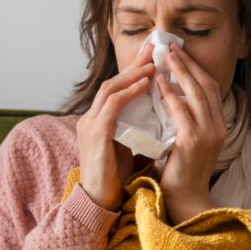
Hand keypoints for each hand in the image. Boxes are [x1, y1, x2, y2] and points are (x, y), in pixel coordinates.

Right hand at [76, 43, 155, 210]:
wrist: (99, 201)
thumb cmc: (115, 177)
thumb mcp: (127, 146)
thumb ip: (136, 128)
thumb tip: (160, 114)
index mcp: (98, 120)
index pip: (116, 87)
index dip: (134, 70)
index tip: (153, 55)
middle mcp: (90, 118)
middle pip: (112, 81)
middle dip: (134, 64)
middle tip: (155, 48)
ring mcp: (90, 125)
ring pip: (110, 89)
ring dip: (133, 74)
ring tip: (153, 64)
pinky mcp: (95, 134)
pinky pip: (113, 106)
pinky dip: (129, 92)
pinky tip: (145, 85)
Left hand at [157, 43, 226, 224]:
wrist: (186, 200)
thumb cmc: (182, 173)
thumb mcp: (189, 142)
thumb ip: (187, 121)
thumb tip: (173, 97)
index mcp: (219, 126)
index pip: (210, 89)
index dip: (196, 69)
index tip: (181, 55)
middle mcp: (218, 127)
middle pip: (206, 85)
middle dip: (189, 64)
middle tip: (172, 48)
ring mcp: (208, 134)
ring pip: (197, 93)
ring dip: (180, 72)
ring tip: (165, 57)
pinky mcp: (193, 142)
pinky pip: (182, 111)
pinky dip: (171, 94)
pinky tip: (159, 83)